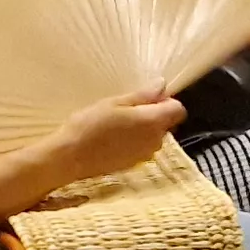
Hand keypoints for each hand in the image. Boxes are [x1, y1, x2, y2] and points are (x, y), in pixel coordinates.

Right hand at [46, 93, 183, 183]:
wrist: (70, 157)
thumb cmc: (90, 125)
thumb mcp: (114, 103)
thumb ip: (142, 95)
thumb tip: (162, 85)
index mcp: (153, 122)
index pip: (178, 109)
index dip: (167, 101)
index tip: (147, 98)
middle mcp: (155, 140)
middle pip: (167, 123)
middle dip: (154, 114)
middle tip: (126, 109)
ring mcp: (145, 154)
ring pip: (154, 136)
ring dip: (143, 128)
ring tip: (116, 124)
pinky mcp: (134, 164)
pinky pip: (142, 147)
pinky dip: (133, 141)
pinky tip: (112, 138)